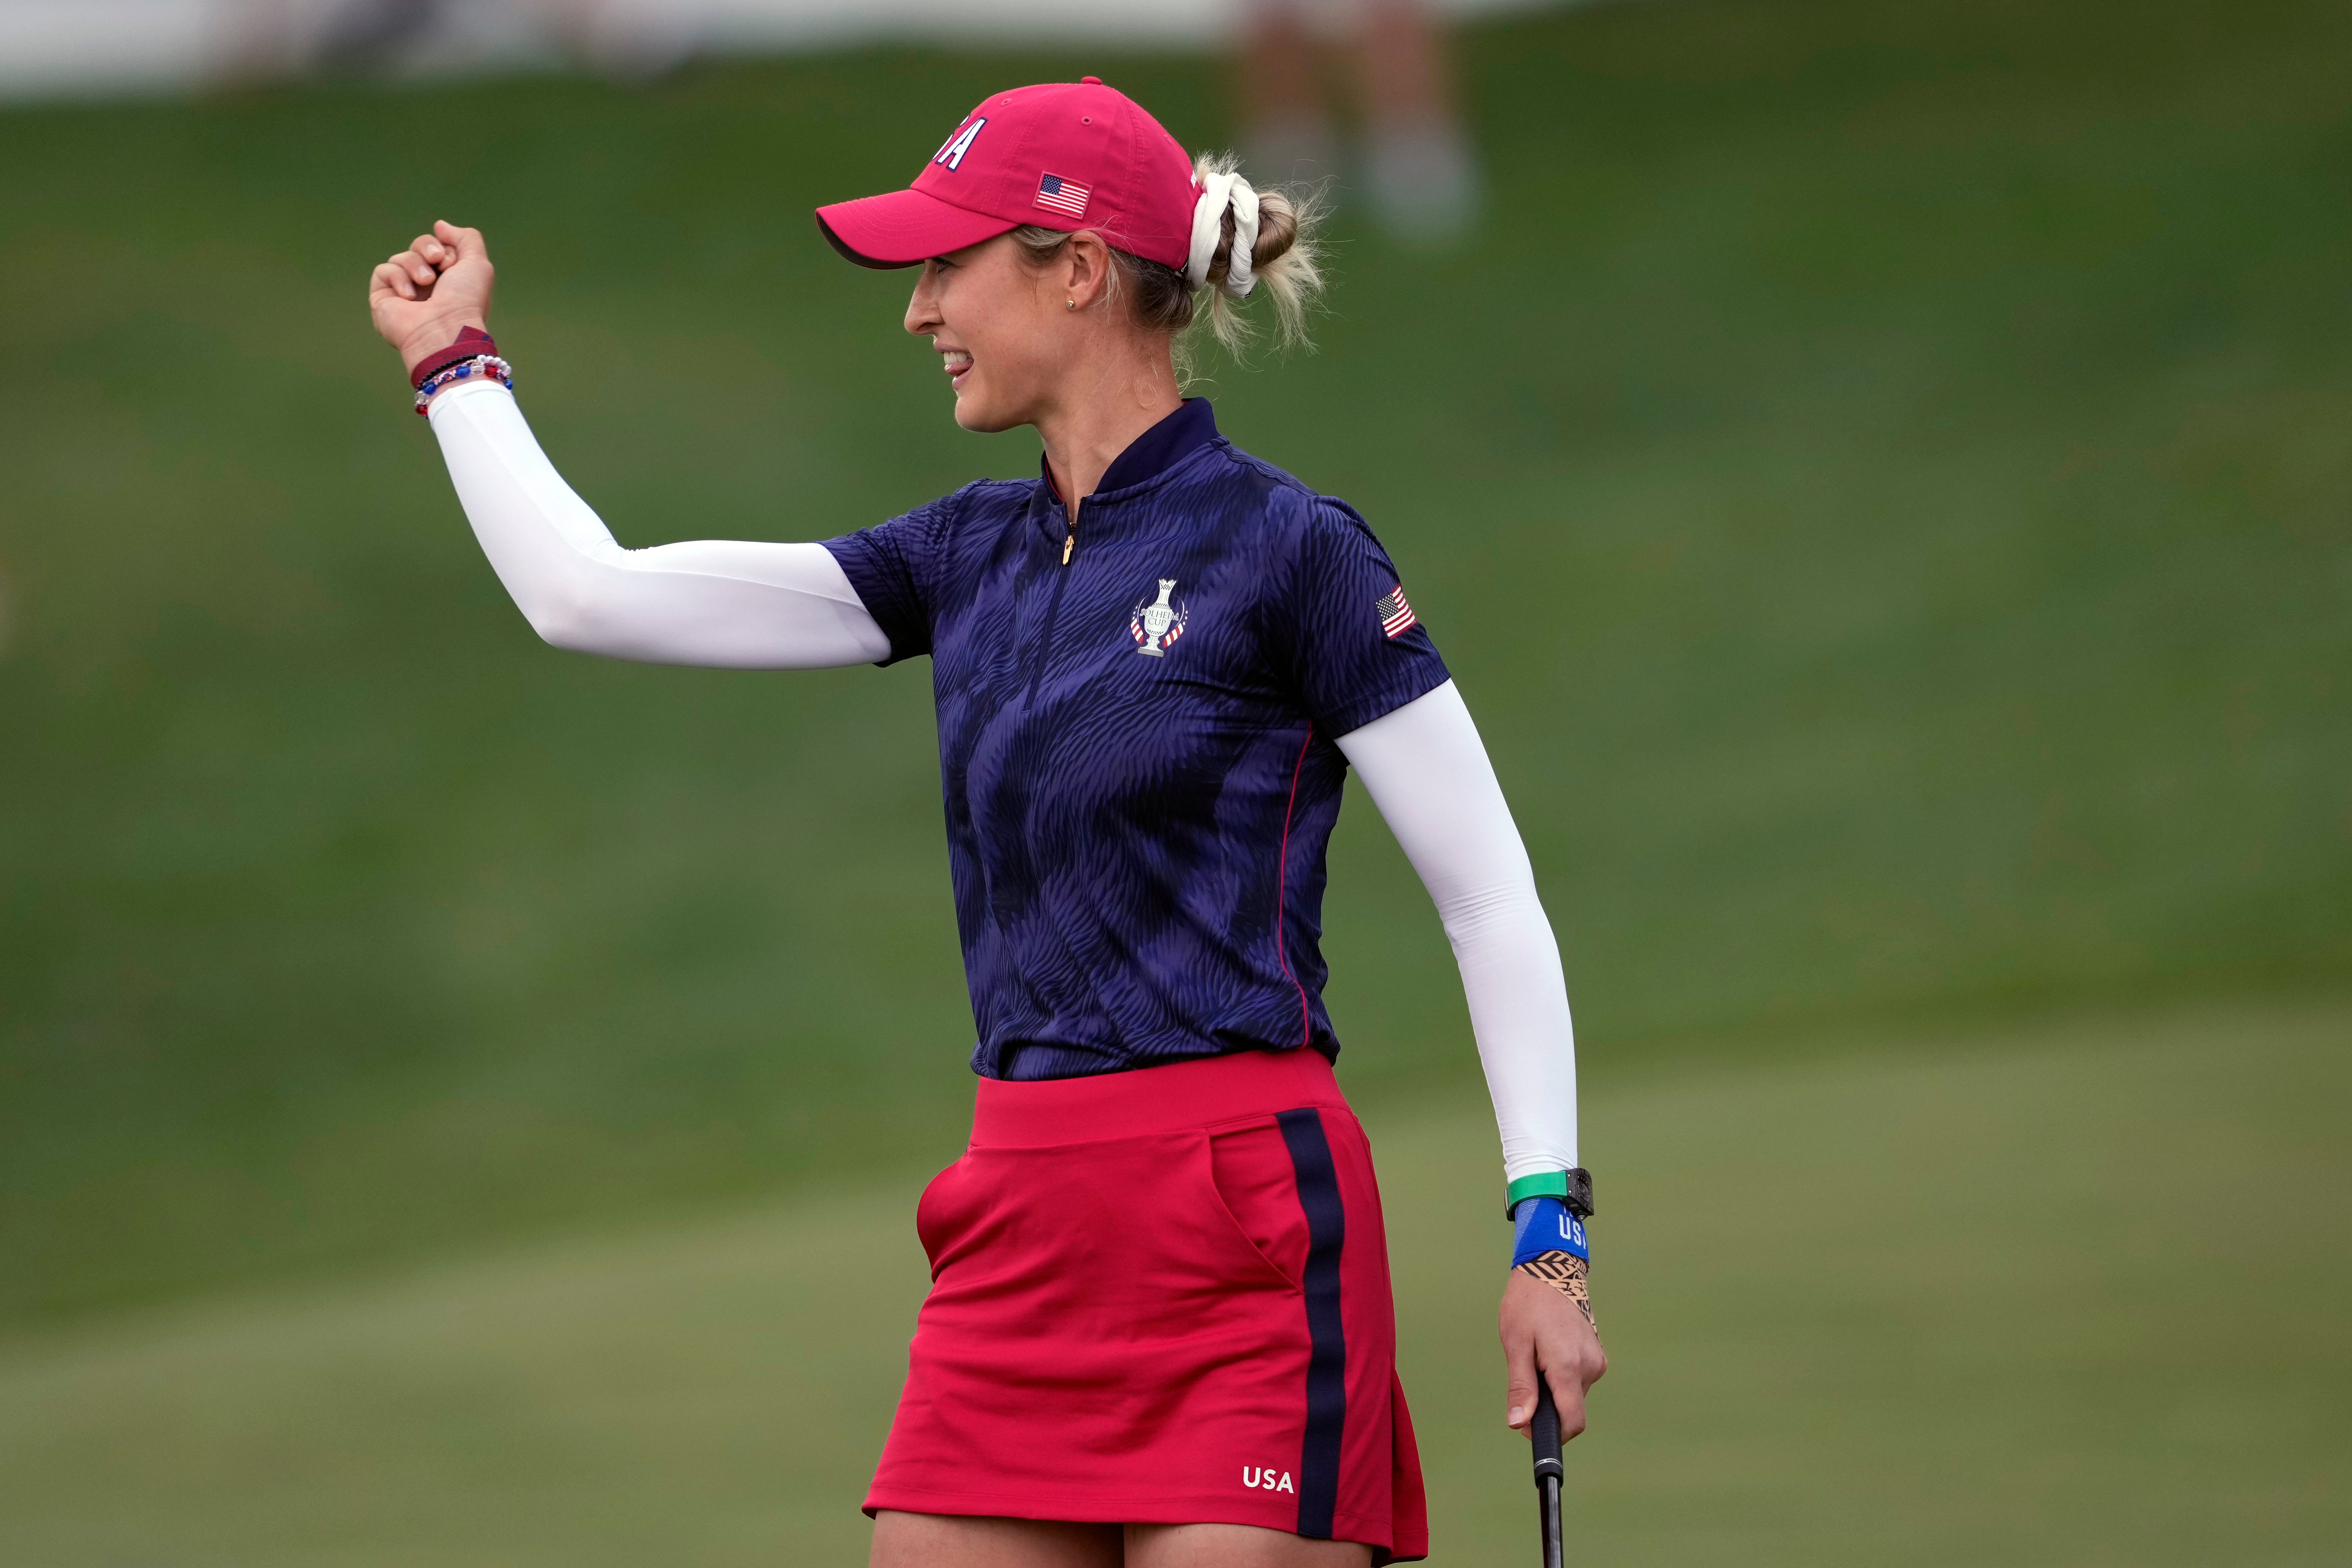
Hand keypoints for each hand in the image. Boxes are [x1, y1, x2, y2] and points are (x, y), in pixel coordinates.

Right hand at [369, 220, 495, 374]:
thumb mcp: (477, 264)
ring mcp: (404, 292)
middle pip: (418, 246)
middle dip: (427, 247)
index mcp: (450, 280)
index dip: (445, 248)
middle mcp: (427, 286)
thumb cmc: (464, 301)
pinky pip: (383, 270)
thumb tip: (440, 225)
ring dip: (415, 264)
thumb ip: (466, 238)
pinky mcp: (383, 298)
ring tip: (426, 283)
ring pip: (401, 257)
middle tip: (438, 262)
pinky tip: (410, 296)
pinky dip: (397, 277)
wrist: (444, 330)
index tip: (452, 263)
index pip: (439, 246)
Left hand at [1500, 1261, 1605, 1439]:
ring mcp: (1597, 1361)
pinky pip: (1579, 1380)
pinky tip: (1549, 1352)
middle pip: (1570, 1409)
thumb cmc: (1528, 1305)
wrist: (1552, 1269)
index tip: (1530, 1429)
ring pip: (1574, 1394)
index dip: (1551, 1434)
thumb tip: (1519, 1423)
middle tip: (1525, 1375)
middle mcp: (1590, 1367)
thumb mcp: (1516, 1345)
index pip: (1572, 1421)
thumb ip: (1521, 1387)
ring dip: (1553, 1388)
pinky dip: (1562, 1376)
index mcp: (1569, 1366)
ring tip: (1536, 1357)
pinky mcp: (1598, 1356)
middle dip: (1547, 1405)